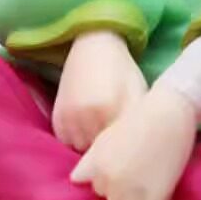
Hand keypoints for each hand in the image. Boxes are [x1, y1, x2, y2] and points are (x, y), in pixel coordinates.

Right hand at [51, 29, 146, 149]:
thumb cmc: (122, 71)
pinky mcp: (57, 118)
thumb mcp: (139, 92)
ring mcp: (69, 118)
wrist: (94, 46)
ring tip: (101, 134)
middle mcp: (88, 115)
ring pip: (82, 150)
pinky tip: (87, 128)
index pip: (121, 148)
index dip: (127, 152)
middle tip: (117, 146)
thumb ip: (139, 121)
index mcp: (112, 109)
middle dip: (109, 153)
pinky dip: (77, 140)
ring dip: (91, 148)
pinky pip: (67, 142)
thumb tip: (143, 147)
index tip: (133, 153)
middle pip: (101, 152)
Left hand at [69, 84, 197, 199]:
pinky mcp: (157, 194)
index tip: (122, 170)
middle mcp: (110, 179)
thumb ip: (91, 162)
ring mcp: (133, 188)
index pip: (97, 189)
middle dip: (125, 192)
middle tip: (141, 173)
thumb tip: (75, 181)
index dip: (110, 181)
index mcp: (96, 165)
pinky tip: (162, 192)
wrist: (168, 111)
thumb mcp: (107, 137)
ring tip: (152, 183)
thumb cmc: (139, 117)